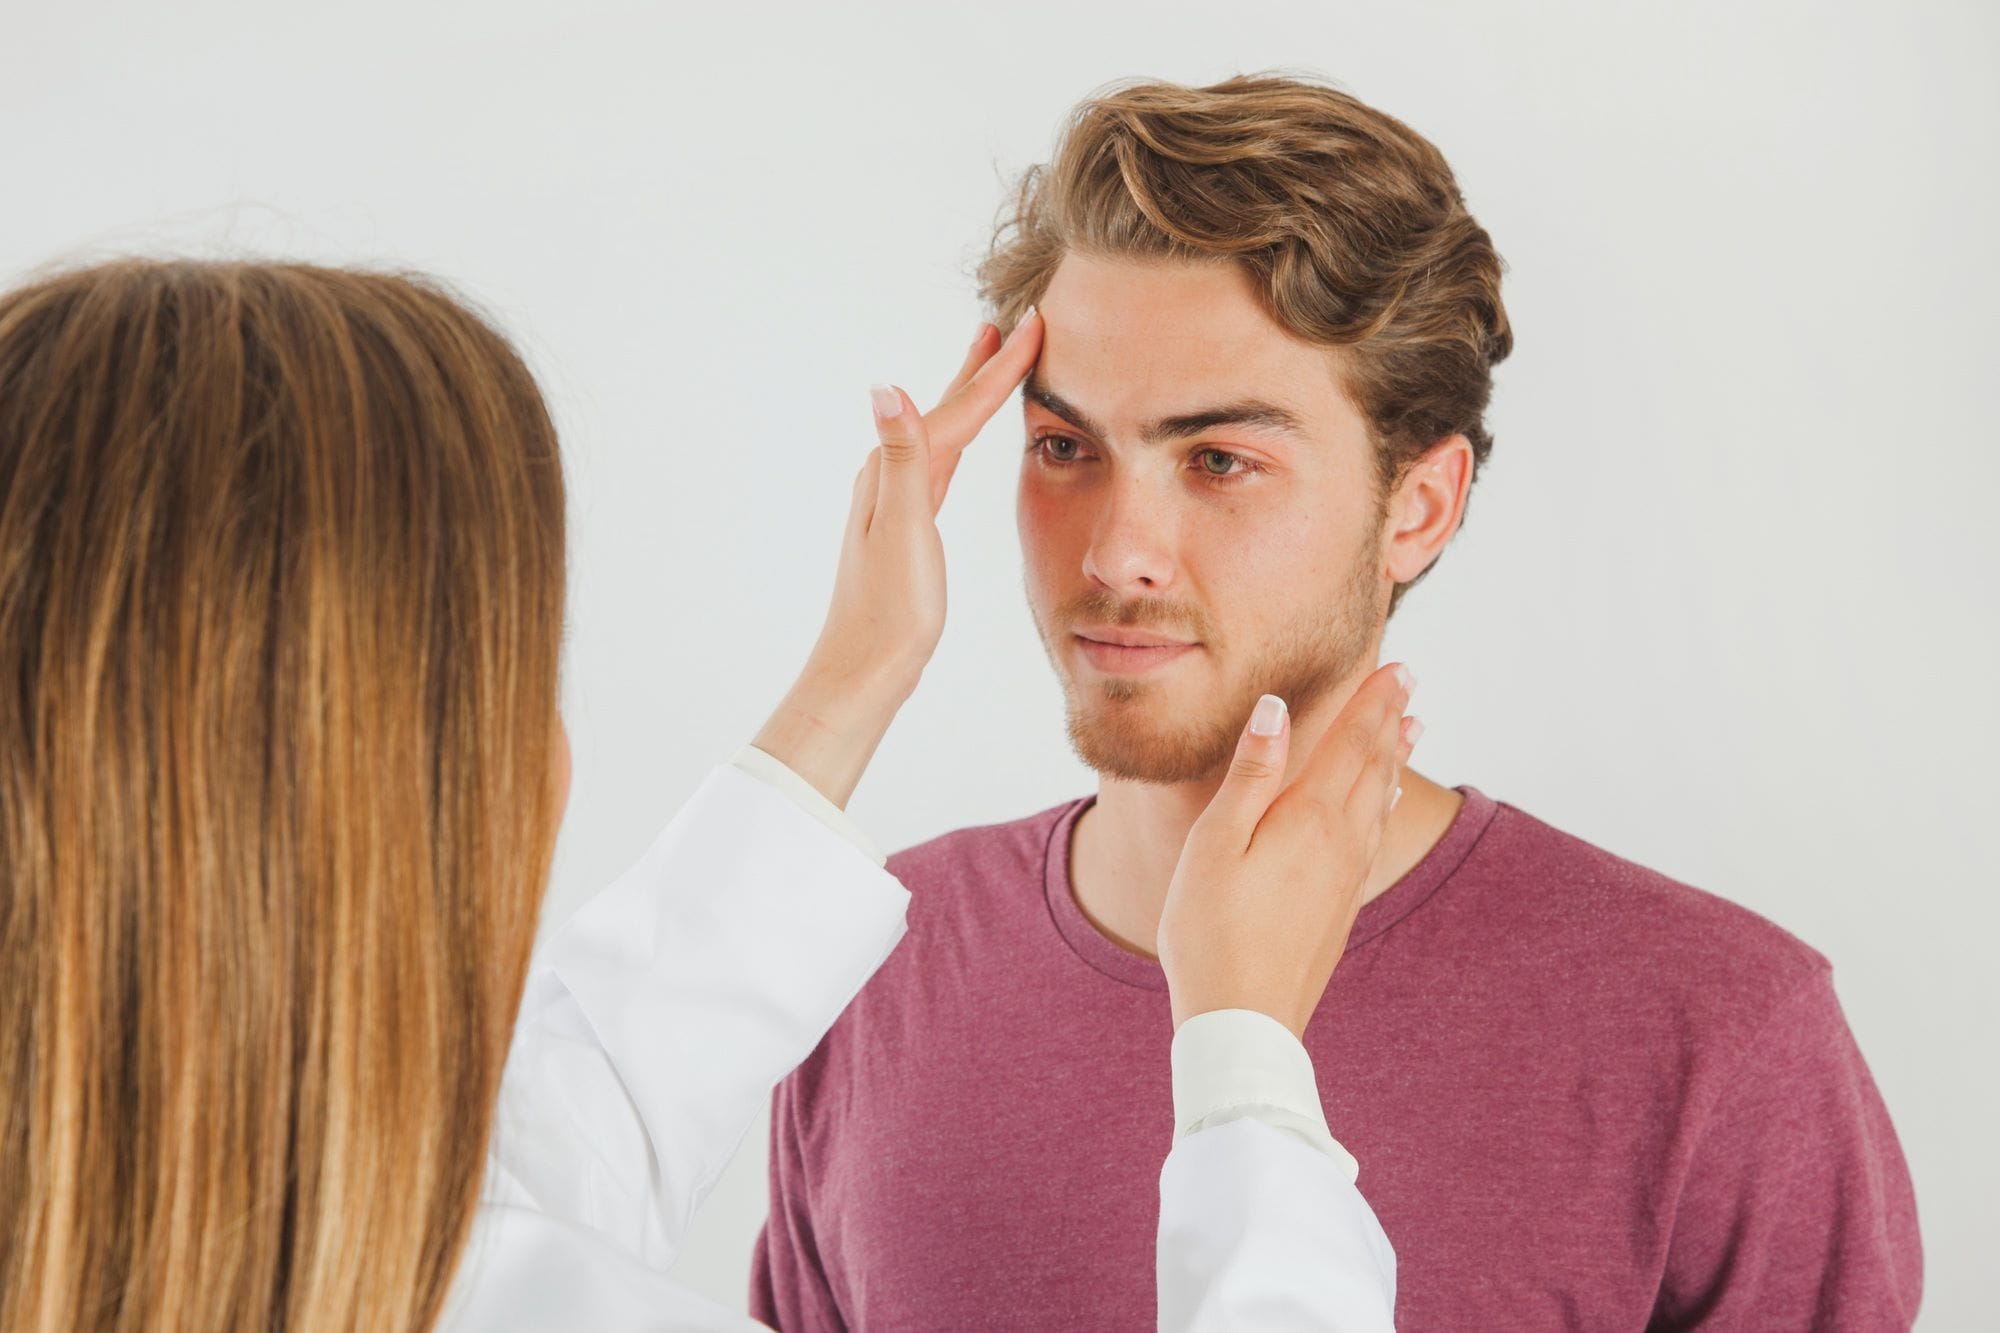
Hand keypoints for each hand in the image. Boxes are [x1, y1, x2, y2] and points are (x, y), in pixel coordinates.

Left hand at [753, 311, 1044, 806]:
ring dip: (967, 400)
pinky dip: (957, 443)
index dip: (997, 369)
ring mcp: (895, 503)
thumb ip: (902, 460)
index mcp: (895, 474)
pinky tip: (956, 449)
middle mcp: (889, 478)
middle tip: (1008, 327)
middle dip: (979, 370)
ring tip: (987, 370)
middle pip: (946, 411)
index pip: (956, 409)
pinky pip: (940, 467)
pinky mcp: (905, 530)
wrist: (864, 670)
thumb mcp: (900, 532)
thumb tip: (885, 387)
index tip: (1033, 324)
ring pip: (943, 435)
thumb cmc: (888, 612)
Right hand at [1156, 664, 1419, 1038]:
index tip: (1398, 667)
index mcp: (1310, 818)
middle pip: (1375, 767)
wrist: (1244, 1021)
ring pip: (1380, 802)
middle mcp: (1340, 843)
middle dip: (1391, 720)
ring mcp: (1344, 878)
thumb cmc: (1211, 931)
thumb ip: (1250, 774)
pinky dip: (1385, 805)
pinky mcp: (1340, 908)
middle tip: (1410, 682)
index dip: (1374, 701)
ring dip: (1395, 759)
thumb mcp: (1216, 843)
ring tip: (1412, 730)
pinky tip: (1383, 805)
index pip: (1352, 743)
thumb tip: (1276, 710)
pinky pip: (1373, 837)